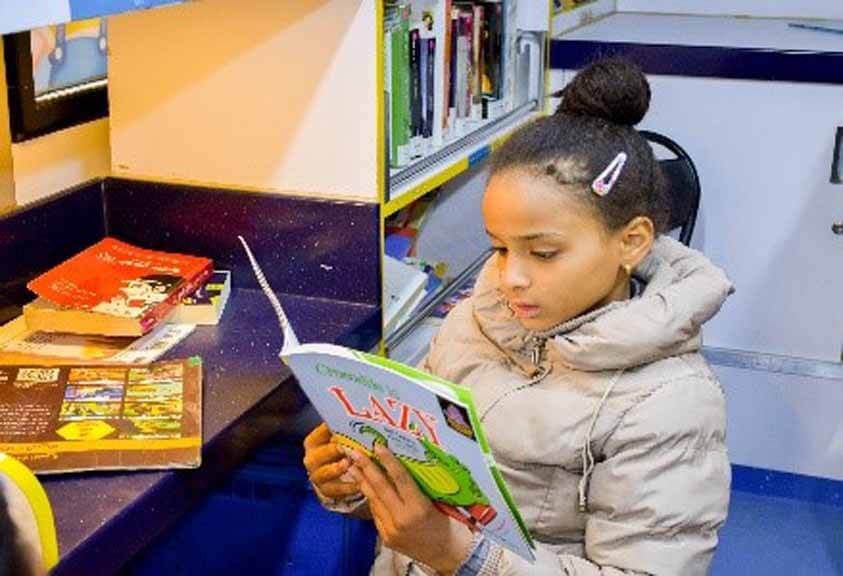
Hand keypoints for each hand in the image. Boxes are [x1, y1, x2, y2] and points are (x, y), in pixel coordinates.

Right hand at [302, 422, 360, 499]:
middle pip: (318, 455)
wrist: (336, 476)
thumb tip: (362, 418)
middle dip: (331, 451)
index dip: (330, 431)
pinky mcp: (325, 491)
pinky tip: (358, 484)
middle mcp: (312, 459)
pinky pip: (334, 491)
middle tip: (345, 447)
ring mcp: (317, 476)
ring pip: (323, 474)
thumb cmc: (342, 450)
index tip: (343, 428)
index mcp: (314, 442)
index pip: (320, 434)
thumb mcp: (341, 439)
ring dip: (336, 469)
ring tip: (349, 464)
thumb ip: (346, 431)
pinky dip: (346, 488)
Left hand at [349, 444, 474, 574]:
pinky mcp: (386, 538)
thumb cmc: (448, 524)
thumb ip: (418, 486)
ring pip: (374, 501)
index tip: (377, 446)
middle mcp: (402, 519)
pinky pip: (376, 514)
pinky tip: (366, 488)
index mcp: (419, 508)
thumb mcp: (437, 501)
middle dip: (366, 468)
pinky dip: (372, 499)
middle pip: (381, 488)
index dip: (388, 460)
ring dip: (363, 482)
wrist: (447, 554)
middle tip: (355, 453)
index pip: (400, 479)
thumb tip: (400, 464)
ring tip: (353, 467)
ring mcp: (391, 530)